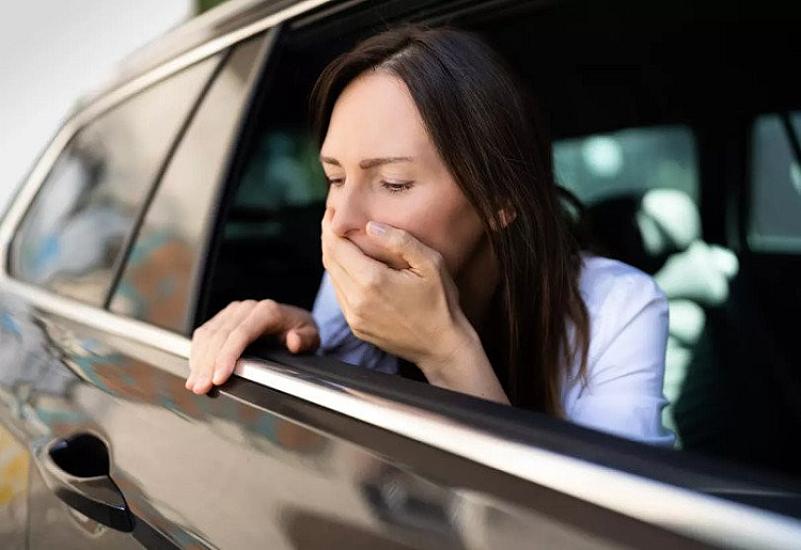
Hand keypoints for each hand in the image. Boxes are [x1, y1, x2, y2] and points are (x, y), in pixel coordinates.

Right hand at [186, 300, 318, 393]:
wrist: (293, 320)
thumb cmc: (300, 330)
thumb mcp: (311, 335)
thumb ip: (305, 339)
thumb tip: (293, 340)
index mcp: (267, 311)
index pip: (240, 333)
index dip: (227, 356)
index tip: (219, 378)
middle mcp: (247, 309)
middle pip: (220, 336)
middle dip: (208, 364)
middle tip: (201, 387)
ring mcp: (232, 312)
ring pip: (208, 335)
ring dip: (199, 361)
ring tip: (195, 384)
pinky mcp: (222, 319)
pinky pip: (204, 334)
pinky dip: (197, 354)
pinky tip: (195, 371)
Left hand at [321, 208, 468, 377]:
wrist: (443, 347)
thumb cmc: (441, 303)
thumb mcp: (430, 263)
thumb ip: (400, 241)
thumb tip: (371, 226)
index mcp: (372, 281)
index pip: (337, 246)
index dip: (330, 226)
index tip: (331, 211)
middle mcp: (357, 301)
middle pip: (329, 261)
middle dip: (328, 238)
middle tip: (331, 220)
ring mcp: (354, 317)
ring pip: (332, 279)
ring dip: (333, 257)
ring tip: (340, 240)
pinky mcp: (357, 327)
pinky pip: (341, 295)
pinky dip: (341, 277)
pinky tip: (351, 266)